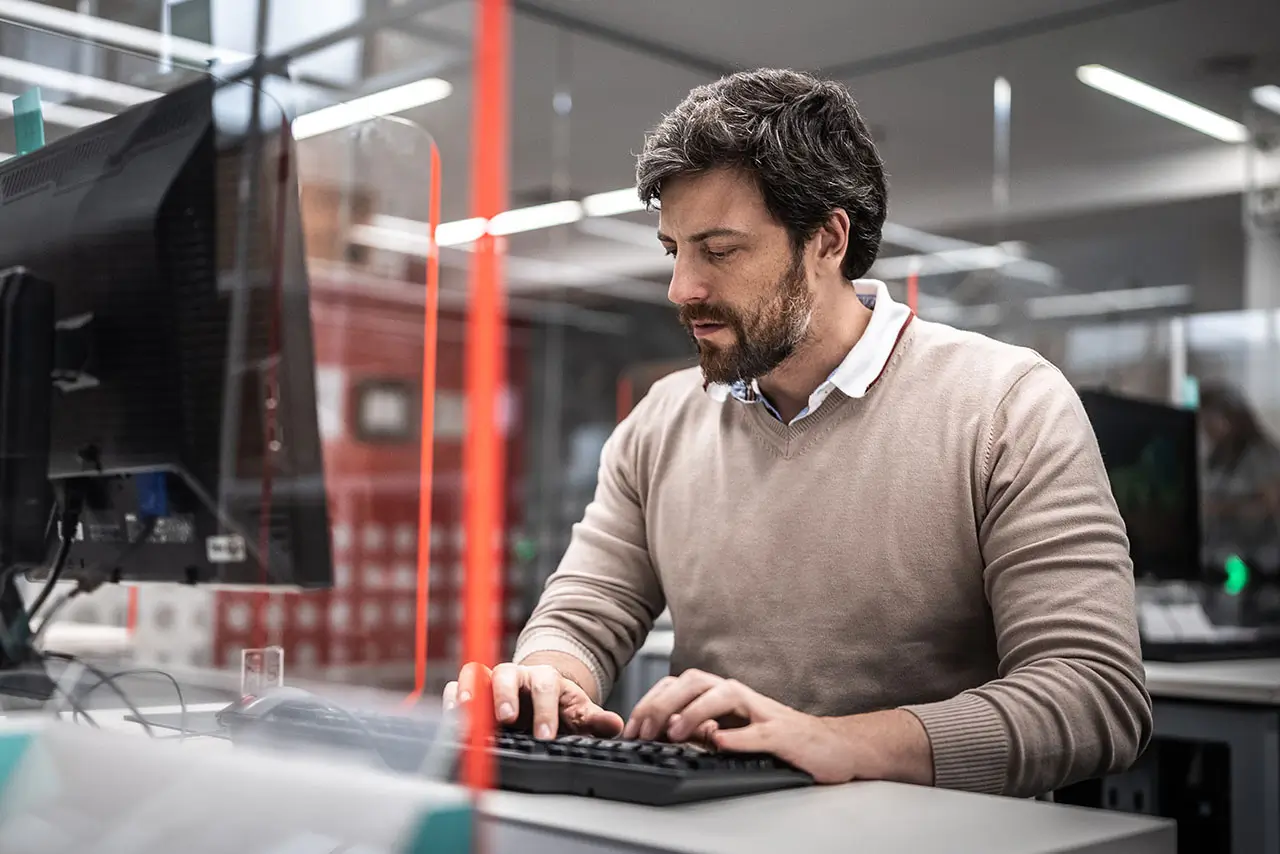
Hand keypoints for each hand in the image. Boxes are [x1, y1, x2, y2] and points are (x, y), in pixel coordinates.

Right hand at [444, 661, 622, 739]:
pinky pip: (456, 686)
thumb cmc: (558, 707)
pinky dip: (450, 698)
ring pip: (477, 674)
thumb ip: (594, 720)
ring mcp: (491, 681)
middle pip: (507, 673)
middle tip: (508, 720)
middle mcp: (516, 675)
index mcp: (545, 678)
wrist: (540, 698)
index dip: (545, 710)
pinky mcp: (472, 691)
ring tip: (466, 712)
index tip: (546, 736)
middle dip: (506, 696)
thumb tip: (615, 725)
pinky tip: (449, 716)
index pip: (545, 686)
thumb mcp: (579, 713)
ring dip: (470, 691)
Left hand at [624, 669, 857, 783]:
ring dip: (696, 711)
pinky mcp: (784, 734)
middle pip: (696, 681)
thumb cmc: (780, 738)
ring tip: (676, 731)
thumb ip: (703, 728)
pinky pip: (758, 732)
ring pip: (725, 696)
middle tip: (644, 729)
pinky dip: (737, 736)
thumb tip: (664, 732)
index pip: (681, 684)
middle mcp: (741, 696)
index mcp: (725, 695)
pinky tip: (720, 742)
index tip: (632, 726)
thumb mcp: (733, 732)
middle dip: (665, 702)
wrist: (833, 746)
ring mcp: (763, 713)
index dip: (652, 701)